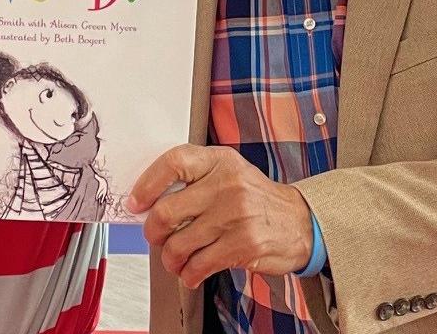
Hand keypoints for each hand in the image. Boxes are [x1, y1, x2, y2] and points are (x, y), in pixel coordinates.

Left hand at [127, 145, 312, 288]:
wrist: (300, 221)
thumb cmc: (256, 198)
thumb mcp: (230, 172)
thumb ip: (196, 179)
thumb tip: (151, 201)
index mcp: (220, 161)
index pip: (174, 162)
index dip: (147, 184)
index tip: (136, 202)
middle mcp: (227, 184)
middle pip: (167, 211)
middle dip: (154, 232)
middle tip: (156, 237)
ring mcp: (235, 215)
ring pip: (179, 244)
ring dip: (170, 259)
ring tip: (175, 259)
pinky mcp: (243, 244)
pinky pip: (199, 265)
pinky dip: (189, 274)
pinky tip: (192, 272)